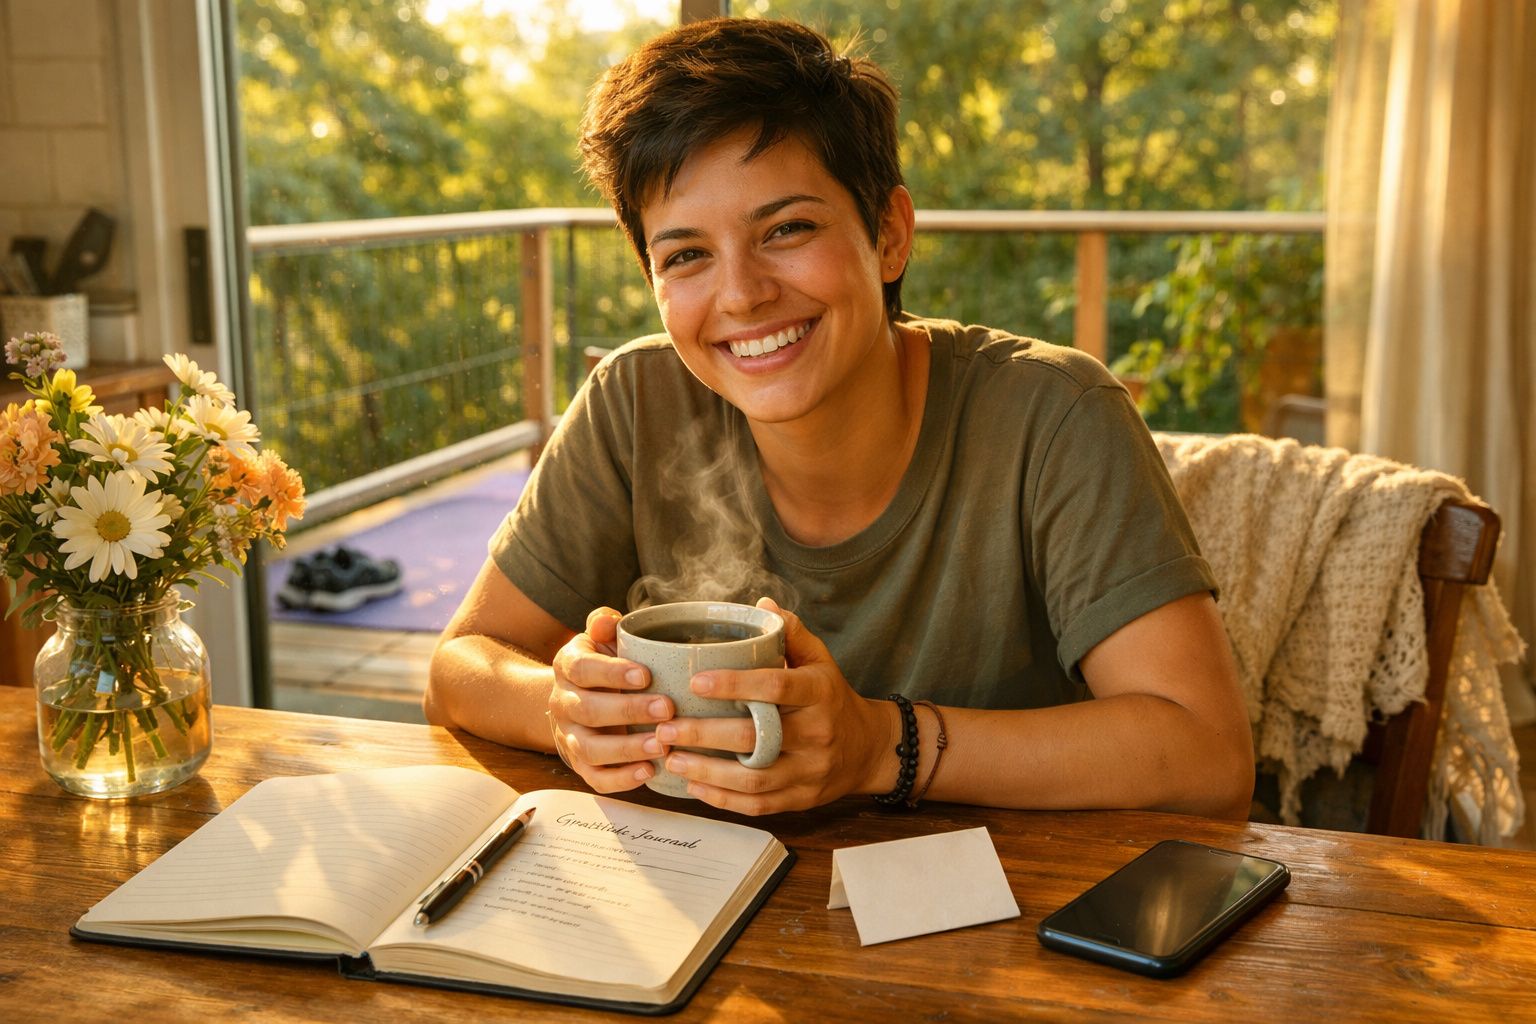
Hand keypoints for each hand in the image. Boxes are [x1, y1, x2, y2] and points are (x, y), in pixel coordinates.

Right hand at [547, 606, 672, 792]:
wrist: (575, 698)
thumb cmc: (602, 664)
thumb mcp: (600, 639)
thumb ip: (604, 625)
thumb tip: (607, 621)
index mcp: (568, 666)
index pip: (583, 669)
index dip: (613, 673)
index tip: (646, 675)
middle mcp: (563, 702)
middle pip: (588, 711)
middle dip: (629, 710)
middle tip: (666, 708)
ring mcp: (569, 736)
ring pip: (590, 748)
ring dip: (627, 749)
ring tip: (661, 744)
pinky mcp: (580, 764)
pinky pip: (595, 777)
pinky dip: (621, 779)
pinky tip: (649, 771)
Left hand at [652, 597, 892, 813]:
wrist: (869, 749)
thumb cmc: (832, 697)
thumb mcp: (820, 660)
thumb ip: (791, 631)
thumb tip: (761, 604)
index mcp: (819, 693)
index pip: (775, 687)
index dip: (734, 685)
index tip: (695, 682)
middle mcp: (817, 734)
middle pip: (755, 738)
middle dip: (704, 735)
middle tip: (665, 726)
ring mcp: (810, 771)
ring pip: (752, 779)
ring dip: (706, 772)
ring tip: (671, 758)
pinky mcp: (802, 799)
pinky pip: (757, 805)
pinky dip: (722, 799)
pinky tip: (694, 786)